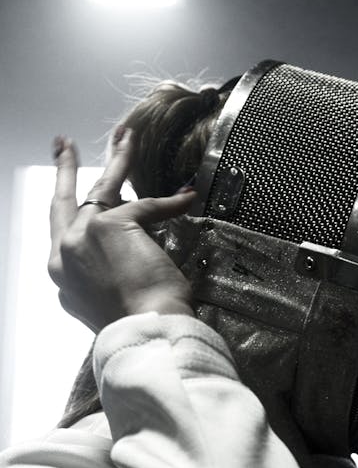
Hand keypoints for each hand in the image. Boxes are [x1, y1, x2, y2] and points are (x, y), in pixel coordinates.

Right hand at [48, 129, 200, 331]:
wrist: (145, 332)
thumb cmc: (137, 325)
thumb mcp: (107, 301)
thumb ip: (102, 278)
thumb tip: (119, 263)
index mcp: (63, 277)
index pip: (65, 236)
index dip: (76, 218)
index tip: (80, 205)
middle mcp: (64, 254)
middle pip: (62, 202)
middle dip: (65, 170)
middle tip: (64, 145)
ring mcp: (82, 236)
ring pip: (100, 188)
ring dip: (115, 159)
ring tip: (124, 135)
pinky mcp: (110, 225)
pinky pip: (146, 205)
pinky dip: (169, 202)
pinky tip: (186, 196)